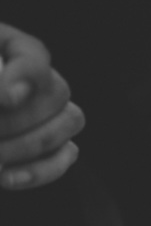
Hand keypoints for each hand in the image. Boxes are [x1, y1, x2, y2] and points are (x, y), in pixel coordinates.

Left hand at [0, 24, 84, 189]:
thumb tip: (10, 98)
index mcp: (5, 48)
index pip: (33, 57)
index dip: (23, 78)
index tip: (4, 99)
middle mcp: (33, 77)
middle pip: (57, 92)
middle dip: (15, 121)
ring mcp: (47, 112)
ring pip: (70, 121)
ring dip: (27, 146)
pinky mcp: (49, 147)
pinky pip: (65, 155)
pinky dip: (39, 170)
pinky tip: (6, 177)